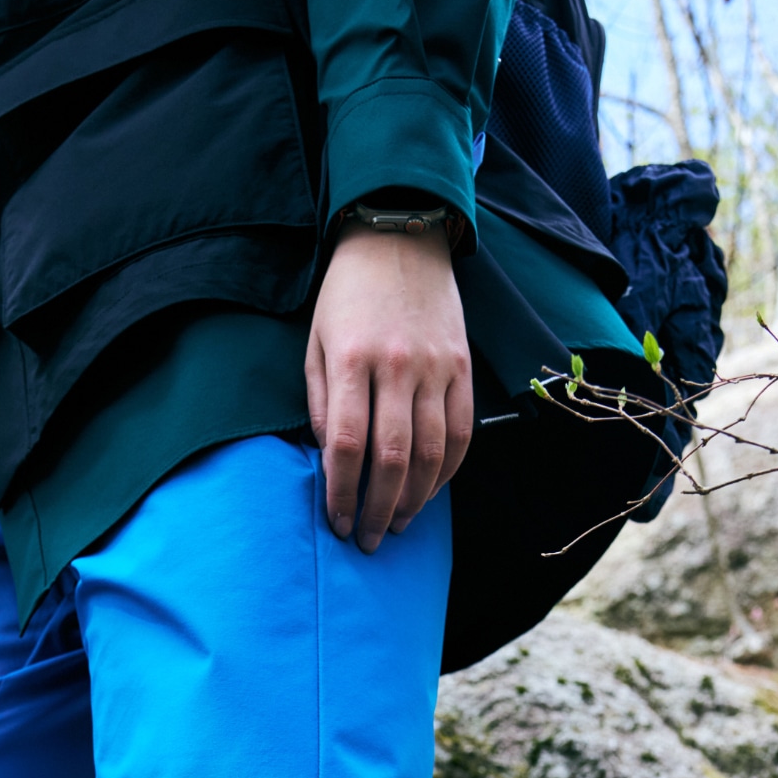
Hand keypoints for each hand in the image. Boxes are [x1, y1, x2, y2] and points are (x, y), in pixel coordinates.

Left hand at [305, 221, 472, 550]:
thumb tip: (332, 463)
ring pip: (432, 453)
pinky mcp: (462, 367)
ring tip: (396, 524)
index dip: (343, 493)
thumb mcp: (315, 343)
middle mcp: (398, 366)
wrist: (400, 237)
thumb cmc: (347, 296)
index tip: (338, 522)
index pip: (348, 446)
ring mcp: (436, 367)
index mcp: (351, 360)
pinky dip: (446, 472)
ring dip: (413, 500)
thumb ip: (323, 404)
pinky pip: (461, 433)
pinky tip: (428, 493)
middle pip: (392, 458)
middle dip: (378, 509)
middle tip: (368, 539)